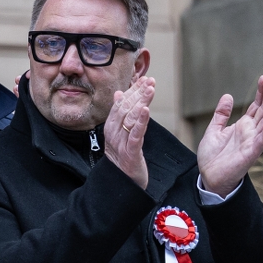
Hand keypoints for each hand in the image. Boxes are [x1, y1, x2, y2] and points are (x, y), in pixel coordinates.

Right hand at [102, 75, 154, 189]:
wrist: (120, 183)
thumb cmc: (123, 158)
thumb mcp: (120, 134)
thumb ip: (120, 114)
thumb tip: (119, 94)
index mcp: (111, 127)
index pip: (121, 104)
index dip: (133, 90)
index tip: (145, 79)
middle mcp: (114, 132)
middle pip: (126, 108)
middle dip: (139, 93)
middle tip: (151, 81)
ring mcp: (121, 142)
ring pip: (130, 118)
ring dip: (141, 102)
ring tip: (150, 90)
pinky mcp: (130, 152)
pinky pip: (135, 134)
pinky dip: (141, 121)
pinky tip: (146, 110)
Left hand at [197, 77, 262, 196]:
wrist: (209, 177)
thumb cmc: (212, 157)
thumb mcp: (213, 130)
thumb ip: (221, 114)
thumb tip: (228, 96)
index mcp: (243, 126)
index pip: (256, 106)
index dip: (261, 92)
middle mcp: (251, 132)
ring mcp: (253, 141)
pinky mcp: (252, 152)